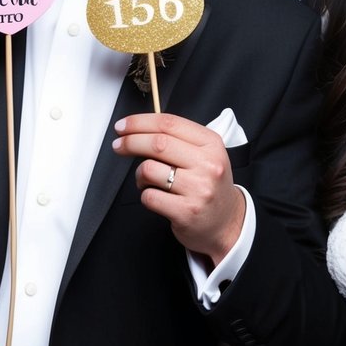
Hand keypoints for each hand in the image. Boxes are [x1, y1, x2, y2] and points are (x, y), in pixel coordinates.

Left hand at [112, 111, 245, 264]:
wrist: (227, 223)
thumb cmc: (209, 185)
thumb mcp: (206, 155)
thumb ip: (179, 139)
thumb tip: (140, 129)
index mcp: (211, 144)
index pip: (169, 123)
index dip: (140, 122)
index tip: (123, 126)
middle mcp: (208, 164)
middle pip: (158, 143)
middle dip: (130, 142)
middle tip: (118, 145)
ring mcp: (198, 189)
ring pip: (149, 169)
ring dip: (139, 174)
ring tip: (145, 180)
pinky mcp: (186, 211)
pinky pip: (149, 196)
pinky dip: (145, 195)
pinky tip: (155, 196)